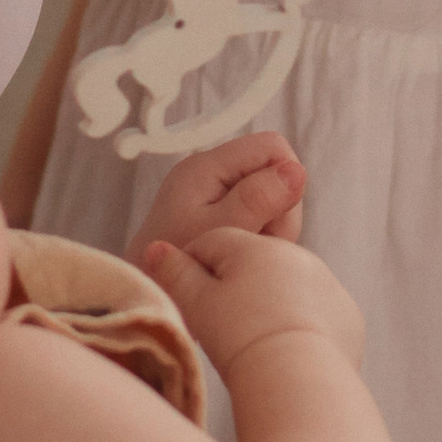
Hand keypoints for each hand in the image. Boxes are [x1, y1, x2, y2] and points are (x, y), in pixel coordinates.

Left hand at [130, 131, 305, 255]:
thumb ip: (256, 199)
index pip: (272, 146)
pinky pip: (260, 215)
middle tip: (257, 243)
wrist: (145, 295)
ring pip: (272, 196)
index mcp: (205, 167)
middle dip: (279, 210)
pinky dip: (261, 236)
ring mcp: (215, 192)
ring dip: (272, 227)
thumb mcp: (219, 232)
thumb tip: (296, 169)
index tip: (274, 218)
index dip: (286, 179)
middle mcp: (210, 172)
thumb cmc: (173, 267)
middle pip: (275, 172)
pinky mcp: (220, 212)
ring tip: (247, 253)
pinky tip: (245, 255)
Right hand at [138, 226, 365, 372]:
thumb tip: (157, 247)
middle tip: (219, 326)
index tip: (186, 297)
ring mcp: (327, 284)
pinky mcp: (347, 315)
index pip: (211, 242)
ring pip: (285, 286)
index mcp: (256, 246)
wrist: (302, 384)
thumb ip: (176, 273)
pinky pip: (315, 312)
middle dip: (234, 285)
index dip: (192, 267)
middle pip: (252, 262)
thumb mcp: (198, 306)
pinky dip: (299, 324)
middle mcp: (297, 255)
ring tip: (253, 342)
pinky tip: (287, 351)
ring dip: (268, 303)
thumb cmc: (242, 341)